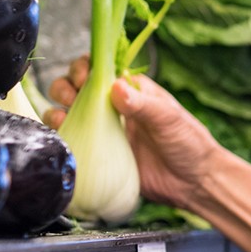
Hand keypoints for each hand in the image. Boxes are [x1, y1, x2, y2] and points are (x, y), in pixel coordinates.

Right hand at [48, 57, 220, 211]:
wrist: (194, 183)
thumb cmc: (189, 144)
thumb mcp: (170, 118)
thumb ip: (143, 104)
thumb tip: (116, 88)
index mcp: (131, 90)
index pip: (98, 68)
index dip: (84, 68)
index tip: (83, 78)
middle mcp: (113, 107)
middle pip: (75, 87)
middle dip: (66, 87)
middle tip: (73, 97)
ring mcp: (105, 130)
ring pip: (68, 111)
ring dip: (57, 108)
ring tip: (62, 116)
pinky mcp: (101, 153)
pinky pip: (73, 140)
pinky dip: (61, 134)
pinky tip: (62, 134)